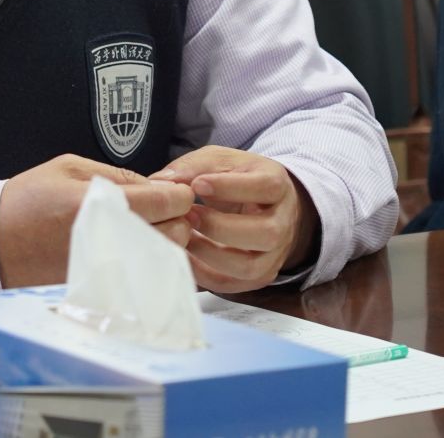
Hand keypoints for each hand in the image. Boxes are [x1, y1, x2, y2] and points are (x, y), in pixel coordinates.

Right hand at [0, 155, 195, 287]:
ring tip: (150, 230)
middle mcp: (107, 240)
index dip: (179, 194)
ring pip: (162, 260)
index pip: (165, 202)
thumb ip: (117, 175)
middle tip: (165, 211)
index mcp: (99, 204)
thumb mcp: (68, 167)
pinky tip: (134, 252)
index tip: (176, 192)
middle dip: (178, 219)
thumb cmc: (26, 200)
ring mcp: (106, 270)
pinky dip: (147, 265)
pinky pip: (141, 279)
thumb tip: (156, 186)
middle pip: (173, 234)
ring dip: (165, 243)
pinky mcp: (101, 290)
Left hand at [152, 146, 316, 292]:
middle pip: (265, 233)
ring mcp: (274, 253)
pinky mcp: (259, 274)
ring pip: (250, 266)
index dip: (231, 187)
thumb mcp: (219, 160)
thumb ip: (193, 167)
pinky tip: (185, 256)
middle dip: (220, 227)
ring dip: (210, 255)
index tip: (198, 184)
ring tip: (185, 236)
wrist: (263, 203)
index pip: (265, 187)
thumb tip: (161, 182)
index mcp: (277, 185)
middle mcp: (282, 222)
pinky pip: (234, 284)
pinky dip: (205, 274)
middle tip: (189, 215)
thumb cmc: (237, 178)